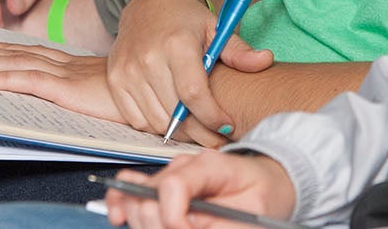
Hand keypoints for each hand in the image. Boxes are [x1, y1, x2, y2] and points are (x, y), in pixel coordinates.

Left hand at [0, 39, 148, 131]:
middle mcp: (65, 64)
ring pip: (16, 64)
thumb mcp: (107, 88)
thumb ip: (87, 86)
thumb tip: (76, 91)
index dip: (3, 50)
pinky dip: (4, 79)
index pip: (30, 53)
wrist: (160, 91)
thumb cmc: (138, 94)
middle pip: (16, 54)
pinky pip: (30, 81)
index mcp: (73, 64)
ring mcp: (65, 74)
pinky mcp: (68, 88)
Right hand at [104, 153, 295, 228]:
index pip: (173, 186)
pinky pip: (129, 190)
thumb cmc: (261, 194)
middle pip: (147, 197)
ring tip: (171, 228)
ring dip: (144, 223)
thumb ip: (221, 223)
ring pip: (135, 199)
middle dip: (159, 227)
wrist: (267, 182)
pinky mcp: (162, 187)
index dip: (173, 221)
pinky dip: (122, 204)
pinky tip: (120, 216)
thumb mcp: (253, 213)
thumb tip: (188, 227)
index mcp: (209, 165)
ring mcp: (170, 175)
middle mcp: (183, 167)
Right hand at [107, 0, 272, 143]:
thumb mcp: (215, 28)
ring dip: (177, 130)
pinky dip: (154, 124)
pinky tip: (170, 115)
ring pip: (155, 120)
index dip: (212, 117)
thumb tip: (265, 60)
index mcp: (176, 44)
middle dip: (199, 130)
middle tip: (215, 134)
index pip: (194, 94)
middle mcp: (148, 57)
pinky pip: (136, 118)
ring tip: (194, 125)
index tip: (226, 125)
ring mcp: (128, 70)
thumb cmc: (186, 19)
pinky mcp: (115, 79)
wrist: (148, 4)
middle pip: (175, 112)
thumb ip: (238, 51)